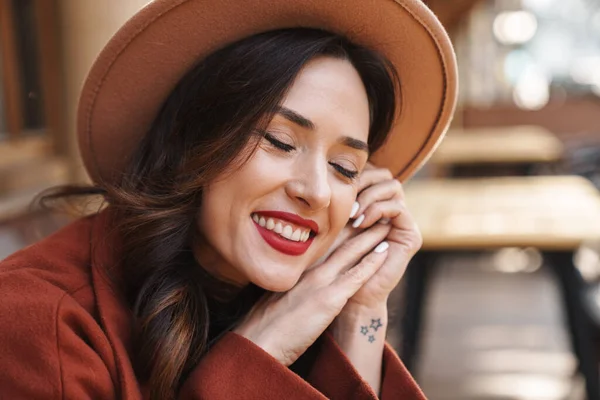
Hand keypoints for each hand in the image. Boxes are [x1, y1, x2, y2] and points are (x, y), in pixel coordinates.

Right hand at [233, 223, 391, 365]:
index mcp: (297, 271)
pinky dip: (372, 261)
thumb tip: (292, 294)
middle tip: (374, 213)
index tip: (352, 221)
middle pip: (339, 243)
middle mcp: (309, 271)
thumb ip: (288, 291)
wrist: (259, 342)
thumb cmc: (264, 327)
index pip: (323, 246)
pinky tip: (385, 250)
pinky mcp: (329, 299)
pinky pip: (357, 276)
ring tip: (385, 224)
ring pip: (351, 253)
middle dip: (358, 227)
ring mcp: (320, 283)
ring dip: (370, 237)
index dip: (339, 232)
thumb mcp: (274, 301)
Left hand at [343, 163, 421, 309]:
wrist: (349, 295)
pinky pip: (398, 207)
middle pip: (384, 174)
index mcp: (373, 204)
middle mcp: (390, 210)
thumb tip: (325, 169)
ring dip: (369, 196)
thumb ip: (334, 200)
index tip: (334, 185)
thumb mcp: (330, 224)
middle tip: (345, 196)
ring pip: (393, 186)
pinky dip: (378, 210)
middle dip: (363, 180)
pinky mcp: (410, 235)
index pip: (370, 171)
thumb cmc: (334, 262)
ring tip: (352, 214)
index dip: (355, 173)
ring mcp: (402, 221)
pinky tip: (361, 222)